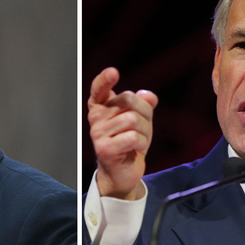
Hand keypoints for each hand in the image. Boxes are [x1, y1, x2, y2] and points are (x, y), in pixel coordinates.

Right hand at [88, 67, 157, 199]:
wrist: (123, 172)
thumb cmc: (130, 142)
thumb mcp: (141, 119)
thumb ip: (144, 104)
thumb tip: (149, 96)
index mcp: (101, 106)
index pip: (99, 89)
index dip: (104, 80)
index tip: (113, 72)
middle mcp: (95, 117)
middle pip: (128, 100)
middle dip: (145, 113)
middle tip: (143, 128)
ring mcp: (97, 133)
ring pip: (132, 119)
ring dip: (145, 131)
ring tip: (139, 141)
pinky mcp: (104, 149)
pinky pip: (132, 137)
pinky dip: (141, 143)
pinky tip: (135, 149)